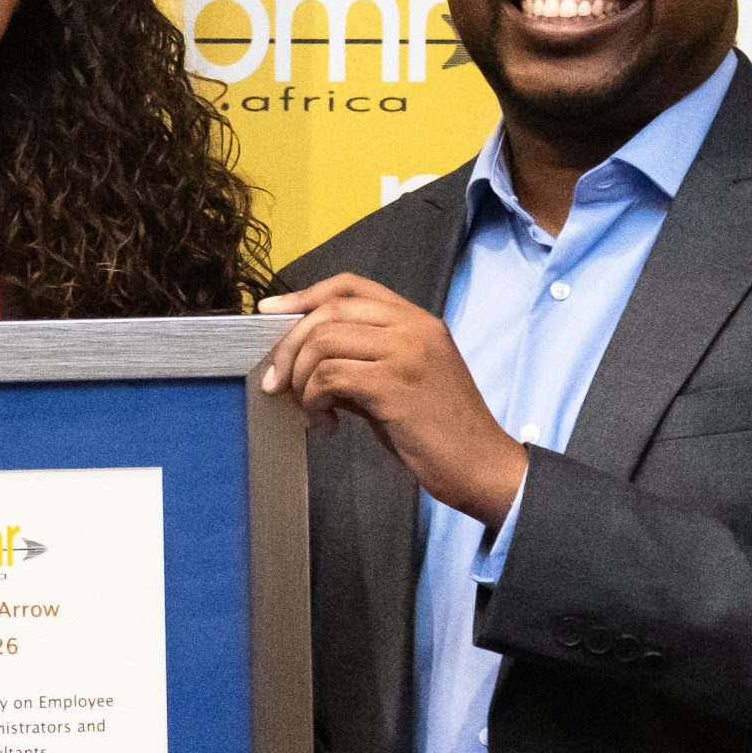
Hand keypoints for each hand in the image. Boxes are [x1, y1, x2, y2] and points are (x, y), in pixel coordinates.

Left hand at [258, 275, 525, 528]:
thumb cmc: (438, 431)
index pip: (351, 286)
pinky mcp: (395, 384)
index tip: (269, 313)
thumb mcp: (398, 383)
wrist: (482, 466)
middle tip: (274, 381)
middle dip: (289, 346)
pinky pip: (330, 377)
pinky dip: (313, 401)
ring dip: (301, 380)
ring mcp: (406, 352)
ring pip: (323, 342)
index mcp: (417, 320)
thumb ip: (359, 362)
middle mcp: (414, 327)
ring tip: (309, 411)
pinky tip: (325, 425)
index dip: (304, 295)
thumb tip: (303, 360)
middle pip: (328, 311)